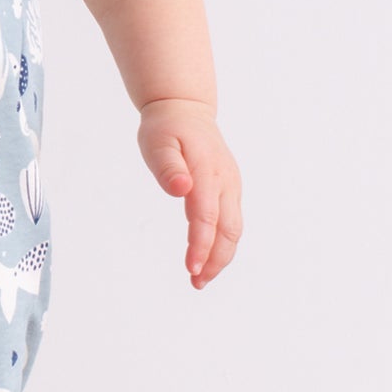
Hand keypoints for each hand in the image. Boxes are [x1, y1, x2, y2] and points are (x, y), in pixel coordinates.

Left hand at [137, 98, 242, 287]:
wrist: (185, 108)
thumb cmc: (166, 127)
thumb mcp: (157, 142)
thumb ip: (168, 167)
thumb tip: (181, 189)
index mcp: (208, 172)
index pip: (207, 217)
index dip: (201, 245)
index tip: (190, 268)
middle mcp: (226, 182)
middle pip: (229, 230)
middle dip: (215, 260)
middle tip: (196, 283)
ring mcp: (231, 186)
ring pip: (233, 229)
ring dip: (221, 256)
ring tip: (200, 278)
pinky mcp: (229, 189)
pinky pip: (231, 221)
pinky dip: (222, 243)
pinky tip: (207, 256)